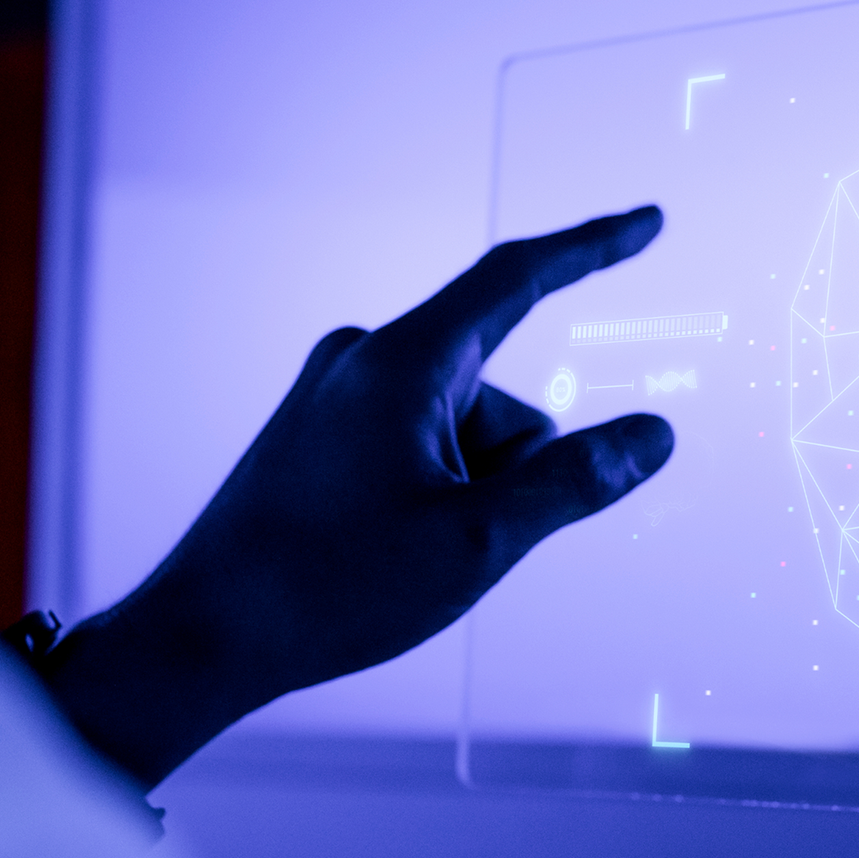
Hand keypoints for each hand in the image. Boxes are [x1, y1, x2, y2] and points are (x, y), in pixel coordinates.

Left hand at [42, 207, 675, 787]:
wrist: (204, 635)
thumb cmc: (331, 586)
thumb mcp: (480, 540)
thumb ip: (577, 480)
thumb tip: (653, 435)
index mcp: (403, 361)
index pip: (518, 278)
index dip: (593, 248)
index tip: (647, 222)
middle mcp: (364, 360)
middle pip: (500, 397)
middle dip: (510, 472)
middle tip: (447, 546)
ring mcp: (336, 398)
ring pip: (460, 434)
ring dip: (466, 496)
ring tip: (399, 558)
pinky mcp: (319, 436)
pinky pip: (415, 450)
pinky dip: (429, 500)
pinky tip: (380, 553)